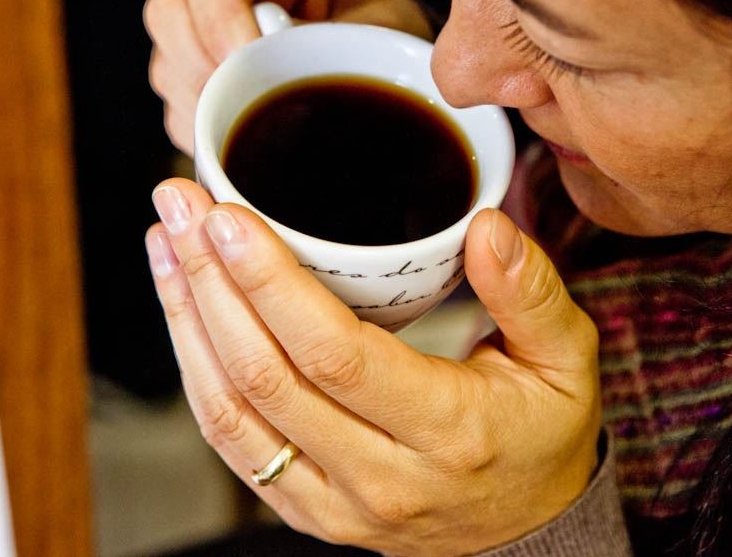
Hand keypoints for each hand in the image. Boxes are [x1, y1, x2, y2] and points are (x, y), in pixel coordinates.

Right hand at [143, 0, 433, 153]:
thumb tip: (266, 72)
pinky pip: (174, 103)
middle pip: (168, 10)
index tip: (248, 65)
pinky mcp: (194, 70)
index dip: (221, 17)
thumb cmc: (386, 33)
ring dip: (200, 102)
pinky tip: (238, 136)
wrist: (387, 59)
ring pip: (165, 60)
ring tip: (246, 122)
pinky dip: (201, 128)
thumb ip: (327, 43)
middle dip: (202, 66)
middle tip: (244, 103)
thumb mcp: (378, 31)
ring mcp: (199, 22)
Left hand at [144, 178, 600, 555]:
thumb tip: (486, 227)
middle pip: (267, 377)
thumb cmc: (542, 435)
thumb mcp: (567, 360)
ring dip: (187, 322)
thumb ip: (531, 293)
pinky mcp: (307, 512)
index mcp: (448, 431)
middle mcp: (381, 477)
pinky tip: (184, 312)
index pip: (337, 354)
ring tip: (164, 247)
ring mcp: (336, 505)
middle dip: (210, 281)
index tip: (228, 217)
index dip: (270, 283)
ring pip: (232, 413)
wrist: (527, 532)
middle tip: (179, 206)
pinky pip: (233, 444)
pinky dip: (197, 372)